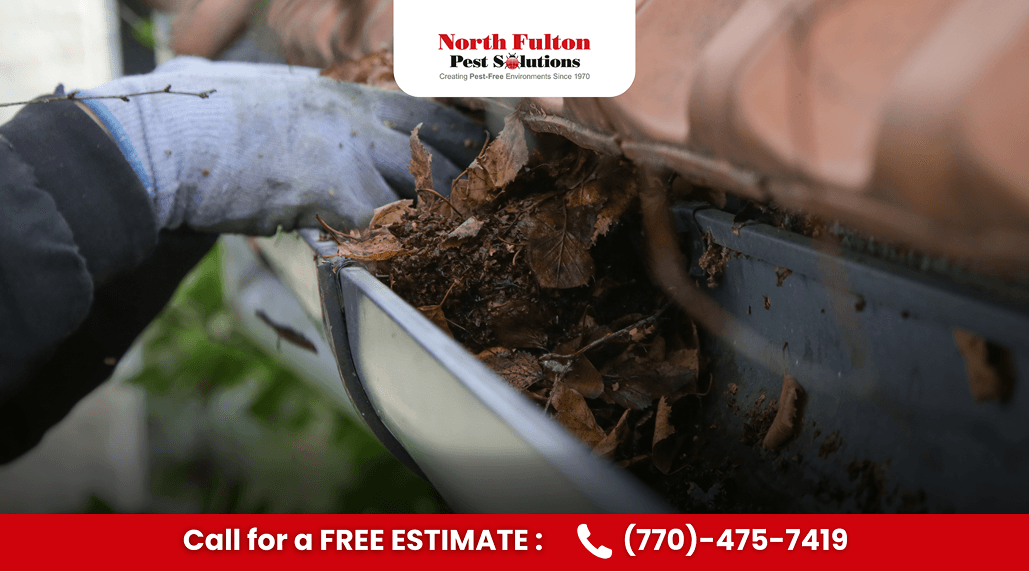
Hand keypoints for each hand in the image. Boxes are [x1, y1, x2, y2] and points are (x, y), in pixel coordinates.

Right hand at [78, 56, 483, 234]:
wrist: (162, 139)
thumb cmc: (189, 113)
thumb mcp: (250, 93)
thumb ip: (281, 103)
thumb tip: (269, 118)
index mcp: (336, 92)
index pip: (418, 106)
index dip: (449, 132)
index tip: (470, 151)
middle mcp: (353, 116)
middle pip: (436, 142)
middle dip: (462, 174)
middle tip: (482, 202)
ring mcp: (348, 149)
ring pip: (422, 183)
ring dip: (438, 215)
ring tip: (460, 241)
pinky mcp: (333, 189)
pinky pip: (386, 225)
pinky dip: (398, 247)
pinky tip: (409, 265)